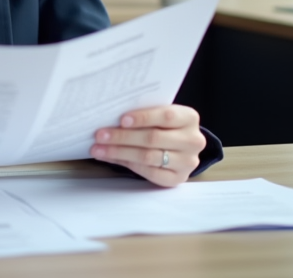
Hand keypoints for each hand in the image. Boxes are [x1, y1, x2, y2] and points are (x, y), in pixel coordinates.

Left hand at [89, 104, 205, 186]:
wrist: (181, 146)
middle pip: (153, 138)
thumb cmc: (165, 125)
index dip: (143, 118)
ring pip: (148, 157)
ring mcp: (187, 162)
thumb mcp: (160, 114)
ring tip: (99, 148)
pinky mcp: (178, 178)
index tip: (121, 119)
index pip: (166, 116)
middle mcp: (193, 141)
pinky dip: (128, 164)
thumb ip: (144, 115)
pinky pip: (149, 173)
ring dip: (119, 152)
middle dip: (122, 137)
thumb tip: (110, 117)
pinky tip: (112, 158)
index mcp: (190, 118)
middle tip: (100, 135)